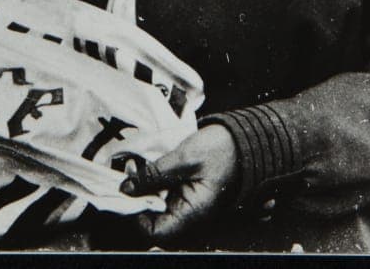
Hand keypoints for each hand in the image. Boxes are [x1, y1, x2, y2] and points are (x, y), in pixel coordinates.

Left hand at [119, 123, 237, 239]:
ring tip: (137, 166)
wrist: (242, 137)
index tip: (129, 192)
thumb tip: (127, 188)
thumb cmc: (219, 149)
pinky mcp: (186, 189)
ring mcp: (187, 201)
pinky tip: (148, 164)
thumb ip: (154, 174)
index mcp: (192, 211)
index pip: (157, 232)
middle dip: (138, 197)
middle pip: (154, 218)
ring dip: (144, 187)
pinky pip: (164, 192)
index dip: (138, 216)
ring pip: (156, 203)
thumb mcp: (183, 158)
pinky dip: (153, 180)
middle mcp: (189, 212)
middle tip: (130, 174)